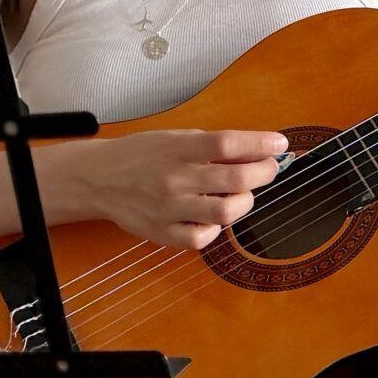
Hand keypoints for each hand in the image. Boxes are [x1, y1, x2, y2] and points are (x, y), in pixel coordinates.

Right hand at [71, 128, 286, 248]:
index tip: (279, 143)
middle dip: (262, 174)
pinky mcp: (161, 233)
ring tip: (242, 194)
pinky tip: (214, 218)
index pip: (226, 144)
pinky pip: (201, 239)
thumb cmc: (143, 155)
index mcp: (177, 149)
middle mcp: (174, 179)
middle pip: (234, 181)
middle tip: (267, 169)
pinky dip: (216, 229)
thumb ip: (211, 146)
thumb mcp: (175, 138)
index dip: (259, 144)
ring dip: (244, 203)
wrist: (98, 178)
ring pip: (225, 213)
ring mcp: (168, 209)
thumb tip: (258, 150)